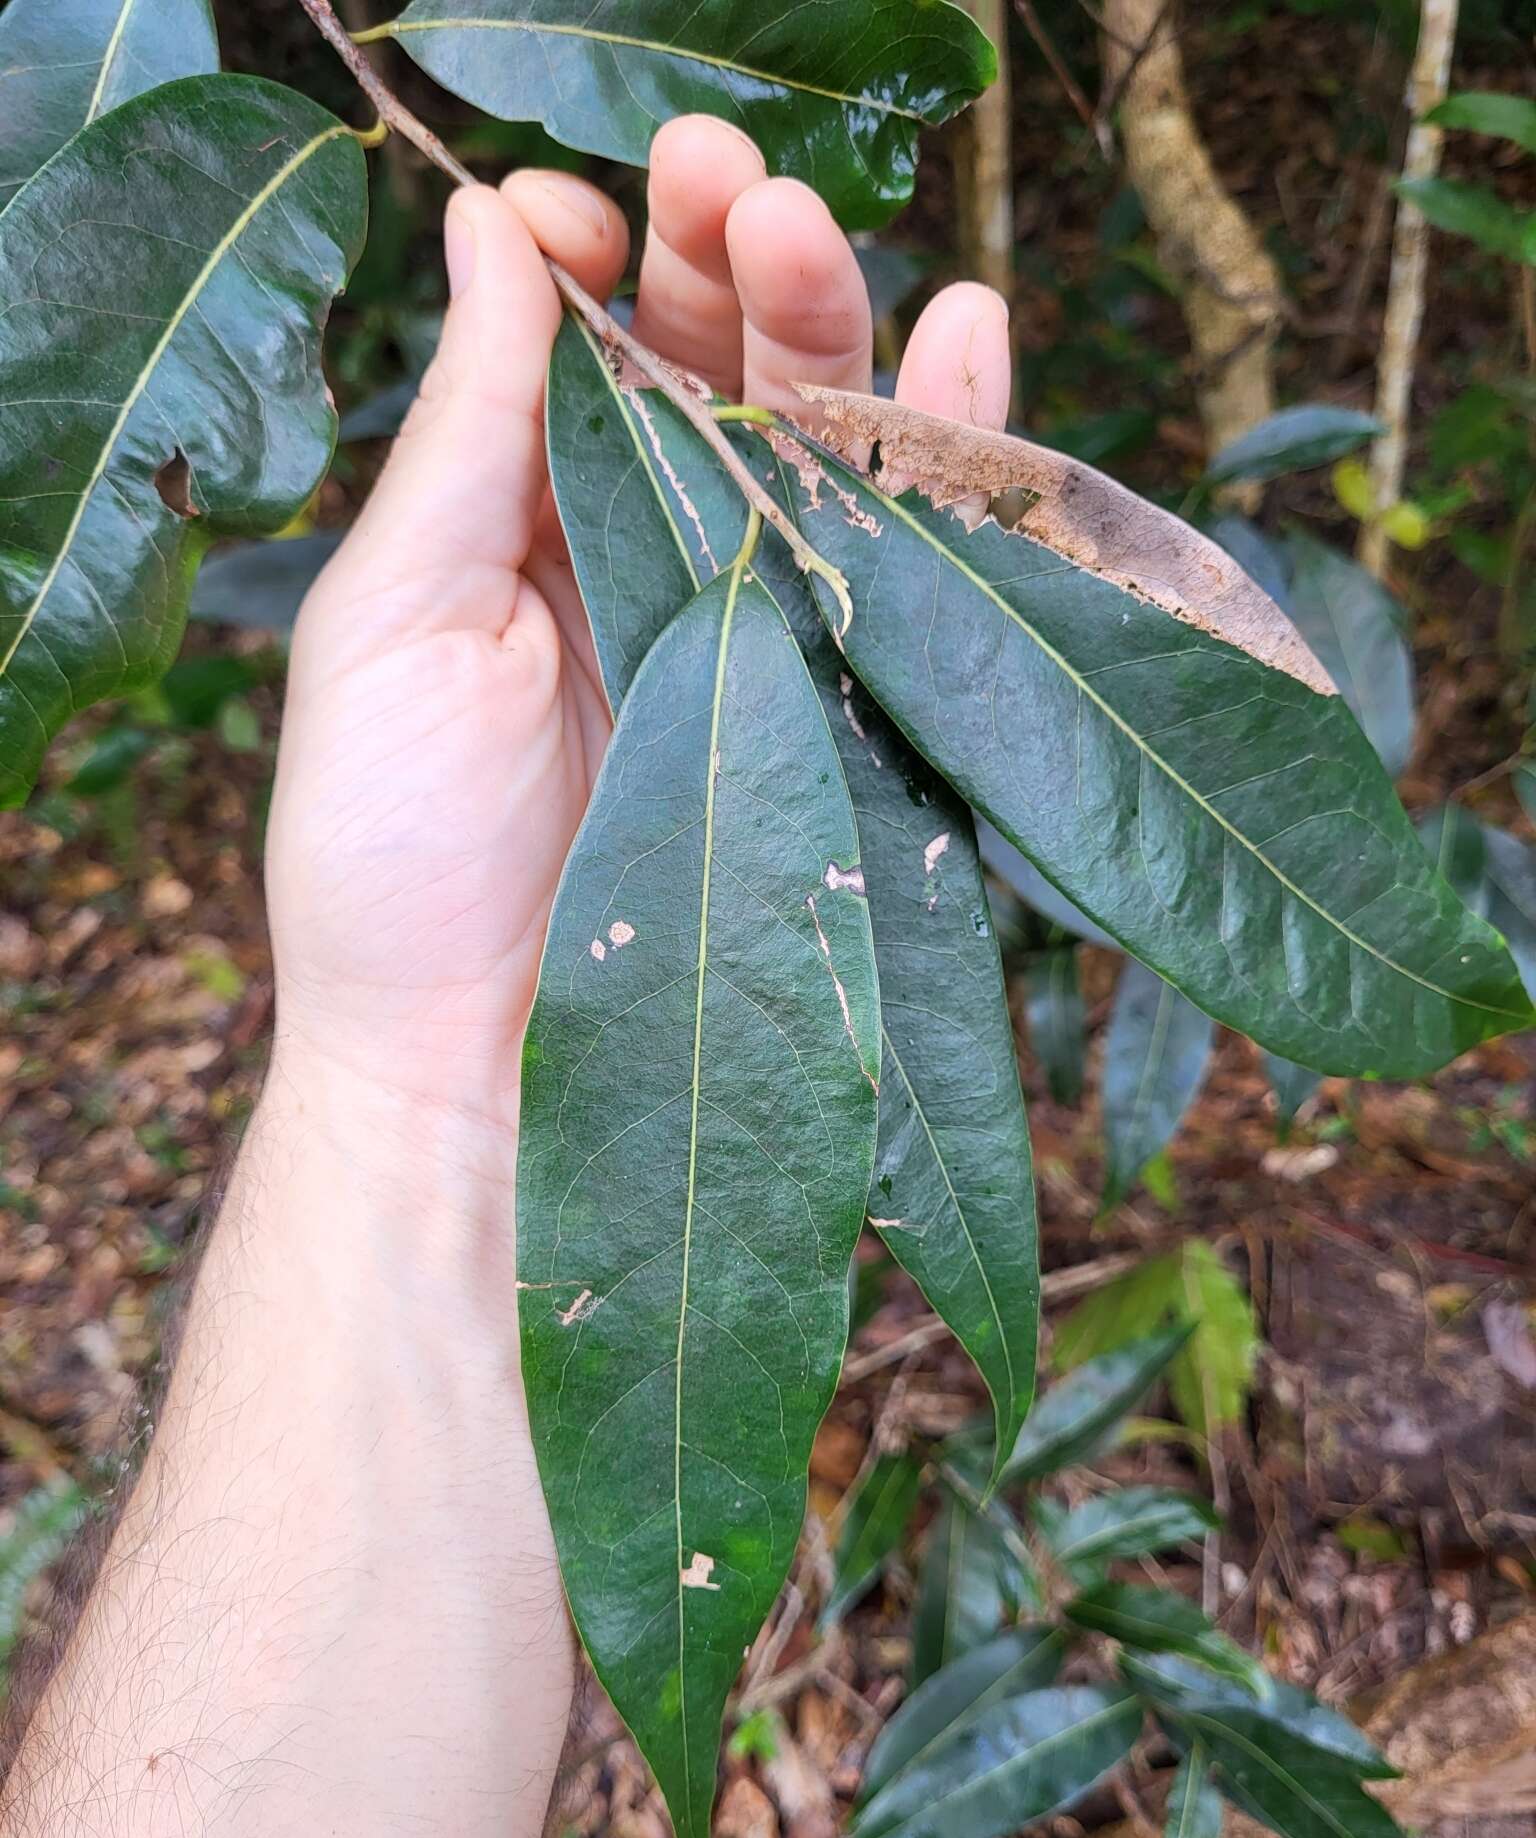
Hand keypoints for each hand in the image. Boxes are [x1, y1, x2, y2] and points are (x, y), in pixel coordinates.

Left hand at [268, 114, 1013, 1128]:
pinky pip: (914, 553)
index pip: (581, 342)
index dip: (591, 253)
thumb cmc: (394, 858)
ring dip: (829, 314)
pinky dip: (950, 439)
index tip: (582, 216)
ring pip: (819, 436)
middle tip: (725, 172)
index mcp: (517, 521)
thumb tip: (487, 227)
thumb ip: (461, 427)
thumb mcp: (392, 616)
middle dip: (722, 254)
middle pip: (711, 366)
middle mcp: (643, 556)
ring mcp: (752, 625)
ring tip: (808, 222)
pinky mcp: (841, 699)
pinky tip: (966, 327)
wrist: (486, 1069)